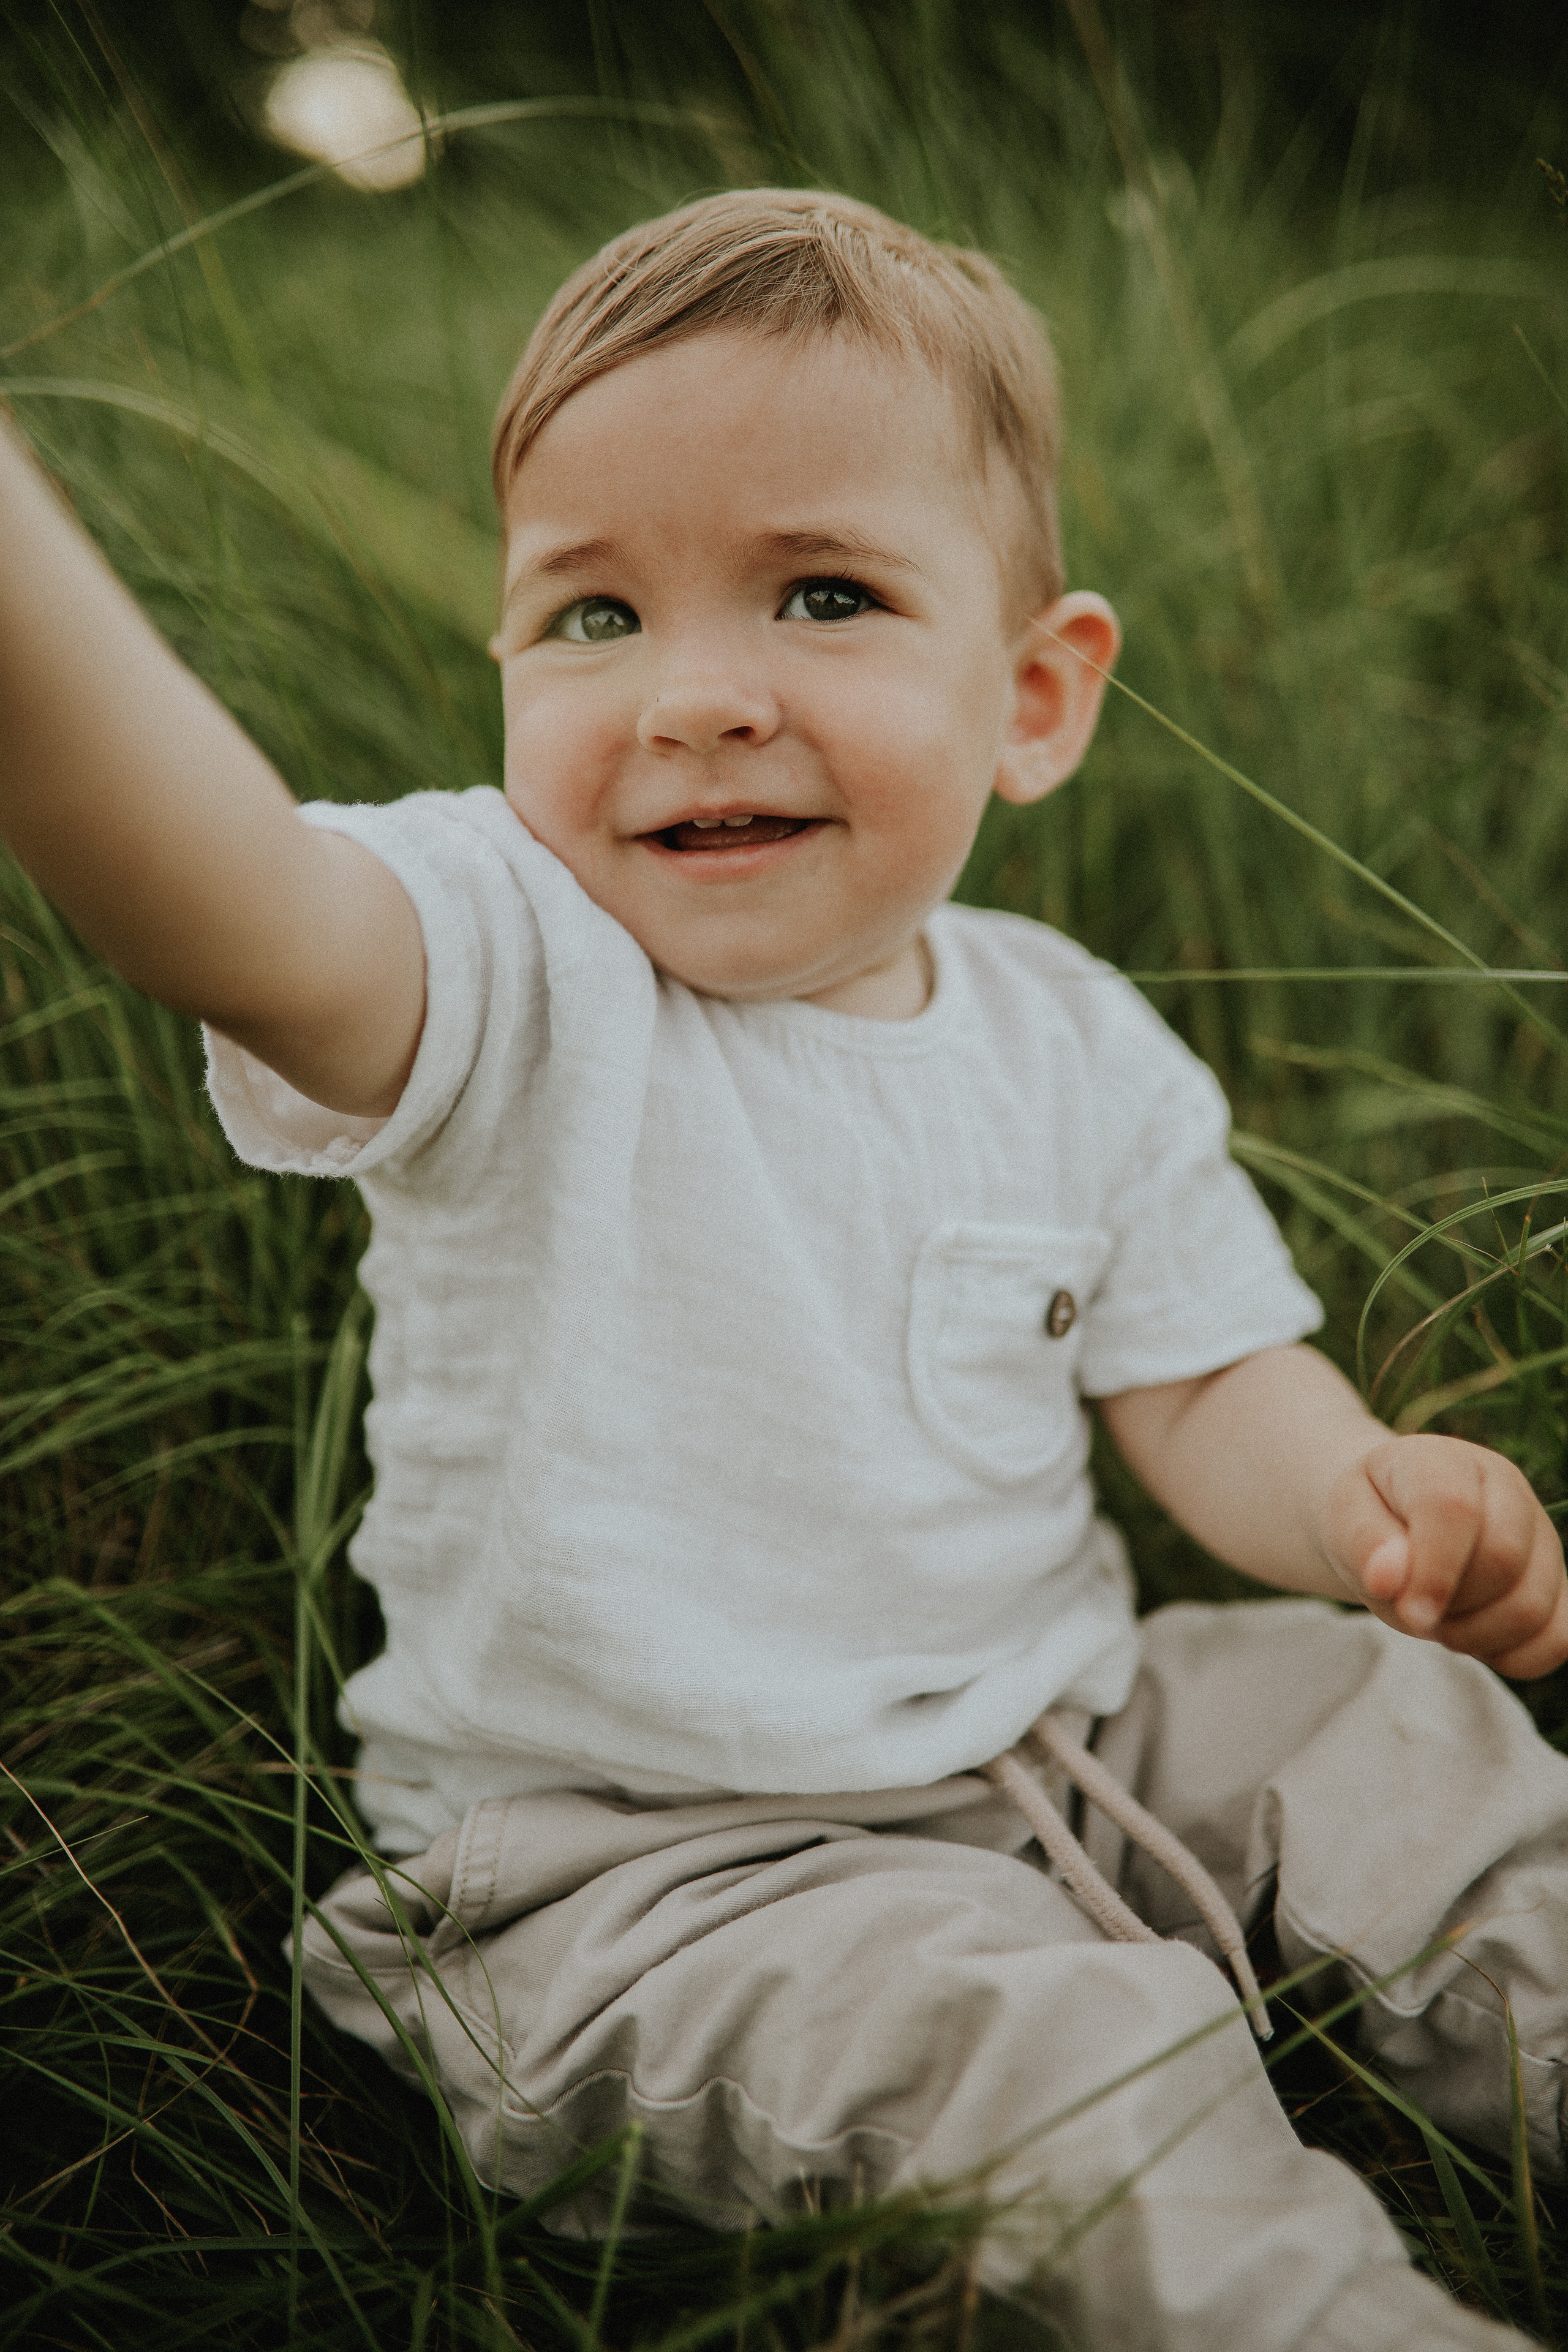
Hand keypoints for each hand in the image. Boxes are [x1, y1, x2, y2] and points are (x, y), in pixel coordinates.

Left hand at [1321, 1433, 1567, 1677]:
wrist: (1397, 1522)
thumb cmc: (1371, 1517)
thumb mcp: (1345, 1517)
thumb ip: (1363, 1542)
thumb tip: (1388, 1578)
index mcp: (1447, 1462)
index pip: (1454, 1508)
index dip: (1434, 1569)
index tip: (1410, 1612)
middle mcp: (1508, 1491)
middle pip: (1503, 1560)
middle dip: (1452, 1603)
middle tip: (1414, 1610)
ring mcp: (1541, 1537)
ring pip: (1532, 1607)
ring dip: (1475, 1636)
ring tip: (1439, 1621)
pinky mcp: (1558, 1583)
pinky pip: (1558, 1639)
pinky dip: (1515, 1657)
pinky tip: (1476, 1643)